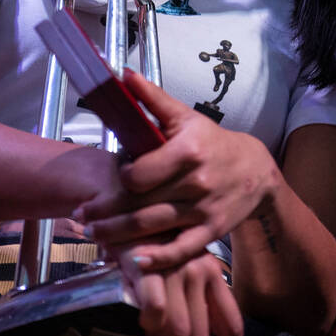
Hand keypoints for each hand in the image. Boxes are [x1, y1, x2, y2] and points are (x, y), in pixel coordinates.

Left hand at [75, 69, 279, 269]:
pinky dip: (155, 259)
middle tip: (80, 216)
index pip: (138, 175)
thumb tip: (123, 74)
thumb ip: (152, 99)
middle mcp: (196, 183)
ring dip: (117, 236)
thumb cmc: (212, 142)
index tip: (114, 177)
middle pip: (139, 205)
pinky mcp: (211, 231)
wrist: (256, 170)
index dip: (120, 178)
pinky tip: (132, 261)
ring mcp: (203, 210)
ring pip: (152, 229)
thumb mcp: (185, 117)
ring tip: (93, 234)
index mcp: (187, 151)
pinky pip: (179, 250)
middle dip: (105, 214)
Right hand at [119, 250, 242, 335]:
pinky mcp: (151, 271)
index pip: (231, 324)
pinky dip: (148, 322)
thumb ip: (199, 298)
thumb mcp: (187, 266)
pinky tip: (142, 316)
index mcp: (213, 273)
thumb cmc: (156, 248)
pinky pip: (157, 315)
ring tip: (153, 324)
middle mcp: (199, 270)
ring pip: (178, 332)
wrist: (127, 217)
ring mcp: (176, 270)